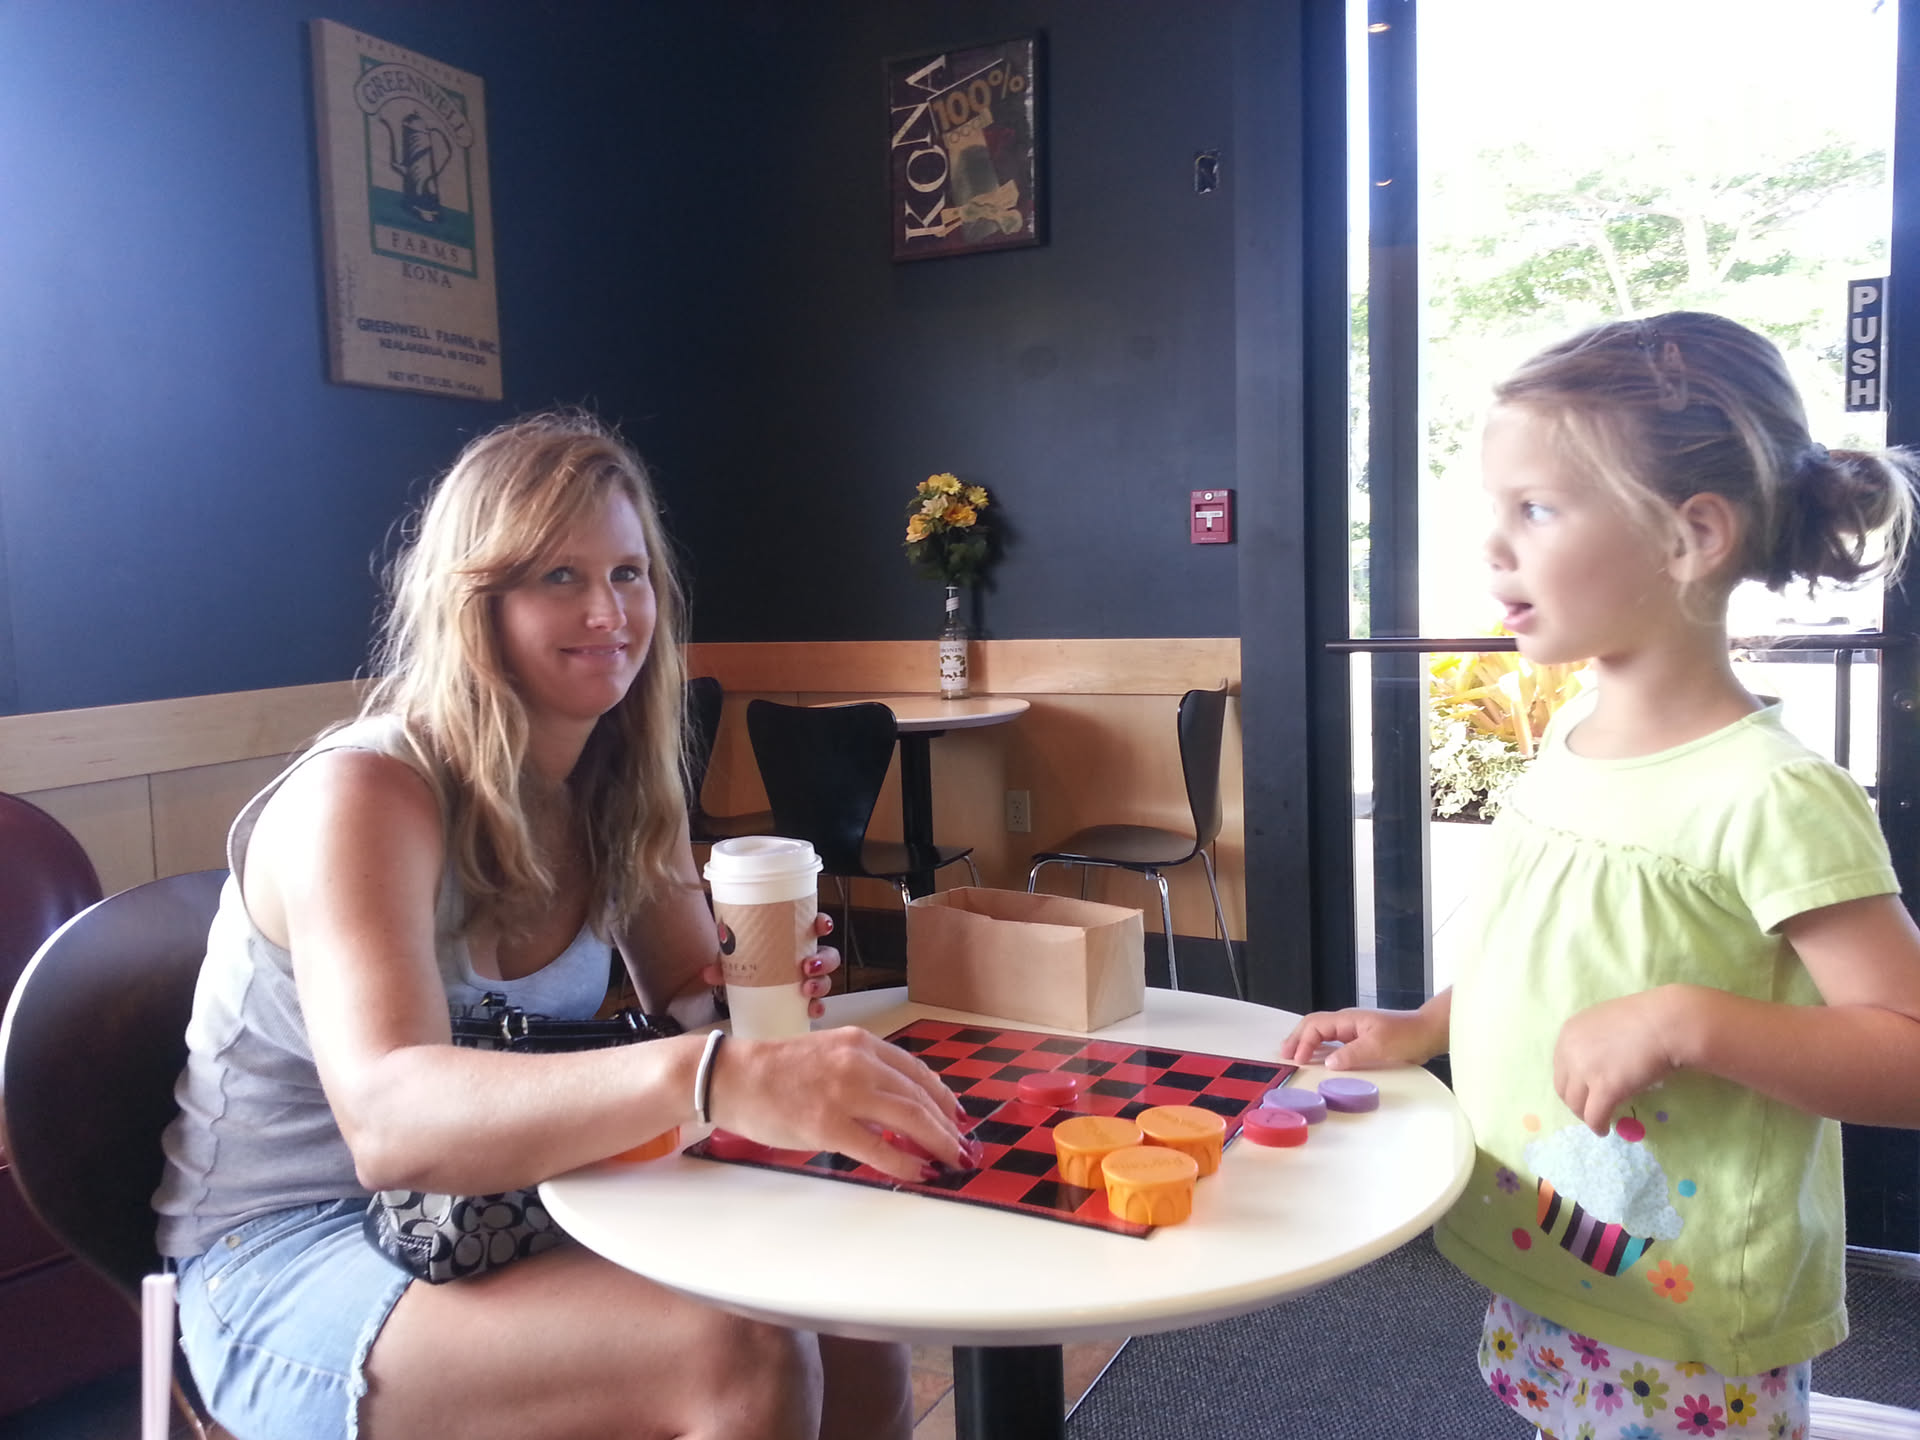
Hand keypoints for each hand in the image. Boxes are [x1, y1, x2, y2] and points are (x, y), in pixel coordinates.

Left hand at [700, 913, 840, 1018]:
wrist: (743, 992)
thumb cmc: (747, 964)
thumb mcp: (734, 958)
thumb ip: (723, 962)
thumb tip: (708, 972)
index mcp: (794, 938)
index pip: (816, 926)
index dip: (823, 924)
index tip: (820, 927)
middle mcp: (806, 958)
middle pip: (828, 955)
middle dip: (824, 960)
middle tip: (808, 966)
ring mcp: (808, 980)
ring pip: (826, 980)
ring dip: (821, 983)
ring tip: (807, 989)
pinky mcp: (804, 1001)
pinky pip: (818, 1004)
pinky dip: (817, 1007)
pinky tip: (811, 1010)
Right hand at [708, 1025, 969, 1183]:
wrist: (731, 1076)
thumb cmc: (776, 1070)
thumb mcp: (828, 1054)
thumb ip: (863, 1073)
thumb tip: (899, 1105)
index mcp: (860, 1043)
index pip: (916, 1072)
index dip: (943, 1098)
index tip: (958, 1117)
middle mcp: (858, 1062)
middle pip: (920, 1097)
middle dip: (948, 1126)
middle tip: (962, 1148)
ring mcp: (844, 1093)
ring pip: (909, 1118)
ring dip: (937, 1143)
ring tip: (951, 1161)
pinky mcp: (827, 1124)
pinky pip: (878, 1148)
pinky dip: (905, 1163)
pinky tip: (919, 1173)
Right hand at [1280, 1007, 1440, 1069]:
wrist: (1428, 1032)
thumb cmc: (1407, 1035)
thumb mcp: (1379, 1046)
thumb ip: (1352, 1054)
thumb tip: (1328, 1064)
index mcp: (1348, 1020)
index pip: (1315, 1026)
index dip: (1303, 1042)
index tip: (1298, 1059)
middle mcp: (1347, 1022)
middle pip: (1313, 1025)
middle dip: (1297, 1038)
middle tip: (1284, 1054)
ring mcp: (1354, 1030)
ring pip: (1322, 1032)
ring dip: (1306, 1042)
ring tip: (1294, 1054)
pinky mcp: (1361, 1039)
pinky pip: (1333, 1041)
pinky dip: (1320, 1048)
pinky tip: (1319, 1058)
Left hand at [1553, 988, 1686, 1134]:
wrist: (1668, 1023)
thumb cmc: (1646, 1019)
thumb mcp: (1607, 1024)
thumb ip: (1594, 1042)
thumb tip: (1596, 1065)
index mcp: (1570, 1033)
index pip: (1561, 1067)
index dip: (1572, 1083)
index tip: (1583, 1092)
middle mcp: (1571, 1051)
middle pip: (1564, 1087)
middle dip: (1576, 1101)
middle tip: (1590, 1108)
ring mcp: (1586, 1070)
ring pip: (1576, 1105)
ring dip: (1586, 1115)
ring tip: (1598, 1121)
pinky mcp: (1605, 1088)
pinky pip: (1594, 1116)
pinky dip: (1598, 1126)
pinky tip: (1604, 1130)